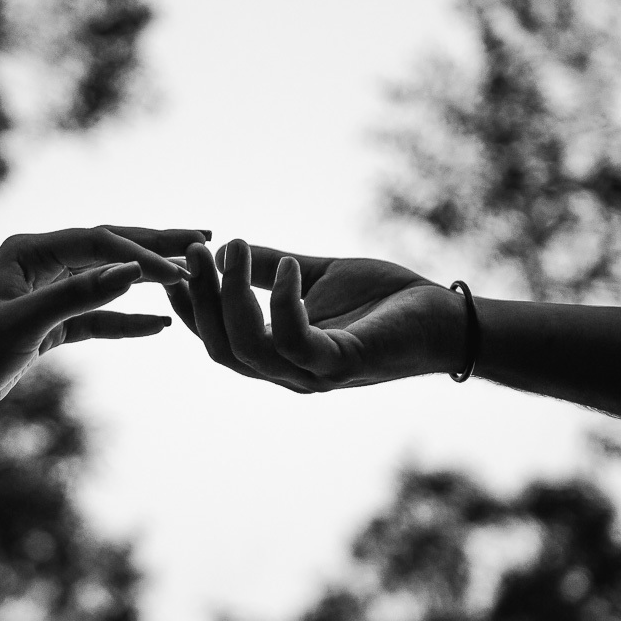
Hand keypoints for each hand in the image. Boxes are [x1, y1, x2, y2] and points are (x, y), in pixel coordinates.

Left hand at [0, 226, 208, 417]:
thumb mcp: (27, 322)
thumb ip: (80, 295)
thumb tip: (133, 271)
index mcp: (31, 249)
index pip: (100, 242)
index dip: (142, 254)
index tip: (181, 271)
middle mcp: (42, 261)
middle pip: (111, 247)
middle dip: (157, 245)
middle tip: (206, 237)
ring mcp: (49, 291)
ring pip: (109, 279)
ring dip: (149, 279)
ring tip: (193, 273)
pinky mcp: (52, 323)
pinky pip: (99, 316)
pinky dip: (128, 320)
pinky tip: (161, 324)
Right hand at [165, 240, 466, 392]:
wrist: (445, 316)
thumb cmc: (382, 298)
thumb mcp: (312, 274)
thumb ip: (269, 267)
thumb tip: (223, 246)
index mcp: (277, 356)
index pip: (217, 340)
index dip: (190, 306)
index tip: (174, 263)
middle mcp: (289, 374)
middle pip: (222, 349)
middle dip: (201, 299)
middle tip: (197, 250)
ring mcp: (315, 374)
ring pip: (248, 350)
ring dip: (232, 296)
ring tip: (235, 248)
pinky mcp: (344, 365)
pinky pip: (297, 343)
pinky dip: (284, 303)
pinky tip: (291, 266)